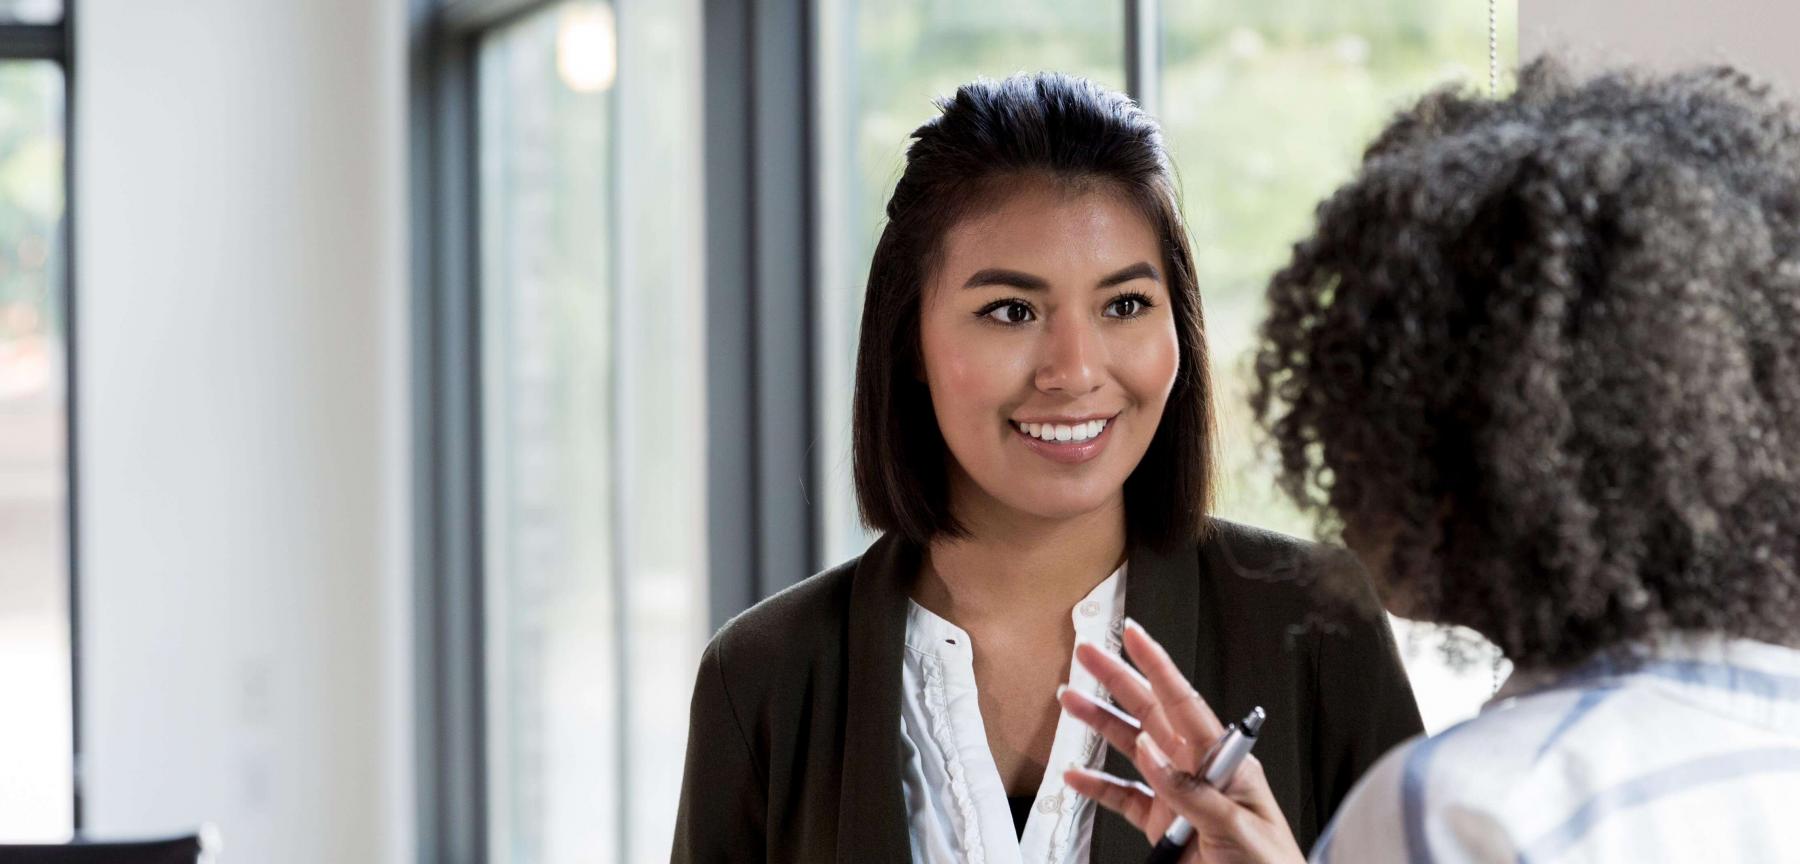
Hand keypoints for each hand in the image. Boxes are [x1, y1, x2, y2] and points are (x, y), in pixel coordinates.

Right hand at [1058, 620, 1304, 863]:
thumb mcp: (1239, 825)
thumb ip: (1194, 792)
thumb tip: (1153, 756)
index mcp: (1225, 760)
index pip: (1185, 702)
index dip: (1157, 665)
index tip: (1135, 636)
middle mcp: (1198, 771)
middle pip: (1151, 714)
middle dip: (1118, 680)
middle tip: (1089, 654)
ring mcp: (1177, 797)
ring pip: (1131, 749)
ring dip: (1100, 724)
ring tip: (1071, 702)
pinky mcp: (1161, 826)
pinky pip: (1123, 797)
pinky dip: (1097, 785)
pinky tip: (1077, 775)